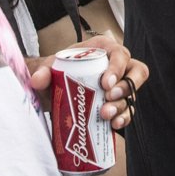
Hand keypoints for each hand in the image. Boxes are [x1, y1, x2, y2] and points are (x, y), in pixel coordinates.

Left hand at [28, 35, 148, 130]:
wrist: (55, 88)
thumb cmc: (59, 70)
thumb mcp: (51, 67)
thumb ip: (44, 71)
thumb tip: (37, 80)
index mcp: (104, 49)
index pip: (120, 53)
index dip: (117, 67)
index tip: (105, 83)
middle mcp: (118, 66)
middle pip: (137, 72)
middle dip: (126, 87)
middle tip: (108, 98)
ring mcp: (120, 85)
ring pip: (133, 94)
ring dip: (122, 106)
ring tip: (105, 115)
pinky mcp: (118, 103)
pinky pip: (128, 110)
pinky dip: (123, 118)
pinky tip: (113, 125)